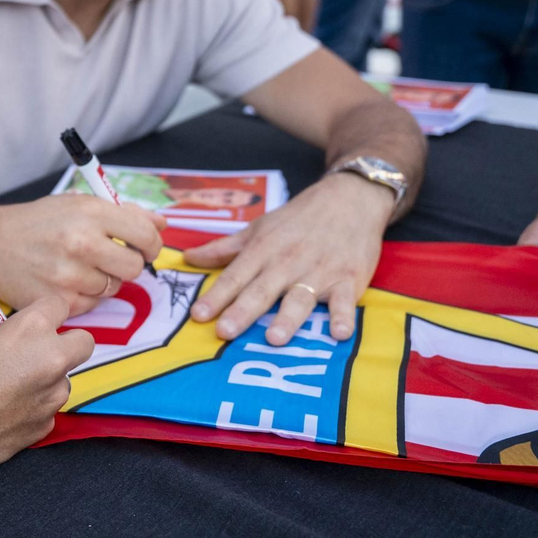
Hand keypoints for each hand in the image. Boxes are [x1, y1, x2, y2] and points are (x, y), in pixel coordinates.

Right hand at [0, 195, 165, 315]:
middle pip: (133, 268)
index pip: (145, 235)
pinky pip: (91, 305)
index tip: (146, 249)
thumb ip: (123, 213)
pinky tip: (66, 282)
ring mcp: (68, 275)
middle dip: (129, 265)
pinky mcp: (57, 301)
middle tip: (113, 260)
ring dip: (104, 281)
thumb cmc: (37, 222)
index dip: (152, 245)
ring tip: (80, 267)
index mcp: (90, 213)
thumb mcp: (78, 204)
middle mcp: (81, 243)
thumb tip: (161, 224)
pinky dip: (85, 297)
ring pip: (112, 289)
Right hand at [0, 296, 93, 476]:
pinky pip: (46, 410)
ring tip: (7, 388)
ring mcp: (49, 399)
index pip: (60, 306)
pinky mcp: (42, 428)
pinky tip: (1, 411)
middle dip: (66, 343)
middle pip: (83, 342)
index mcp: (31, 330)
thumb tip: (6, 334)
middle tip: (38, 350)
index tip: (36, 318)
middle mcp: (50, 362)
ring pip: (64, 381)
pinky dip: (31, 408)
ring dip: (45, 380)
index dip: (45, 311)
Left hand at [182, 173, 392, 344]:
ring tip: (273, 339)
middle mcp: (287, 262)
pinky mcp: (348, 279)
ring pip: (299, 298)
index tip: (198, 315)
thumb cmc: (298, 218)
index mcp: (263, 250)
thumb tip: (188, 258)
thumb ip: (224, 248)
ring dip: (287, 318)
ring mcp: (319, 272)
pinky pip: (344, 301)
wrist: (350, 198)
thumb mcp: (259, 228)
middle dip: (242, 311)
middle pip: (261, 290)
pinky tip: (339, 334)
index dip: (216, 296)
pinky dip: (343, 317)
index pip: (235, 276)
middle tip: (225, 332)